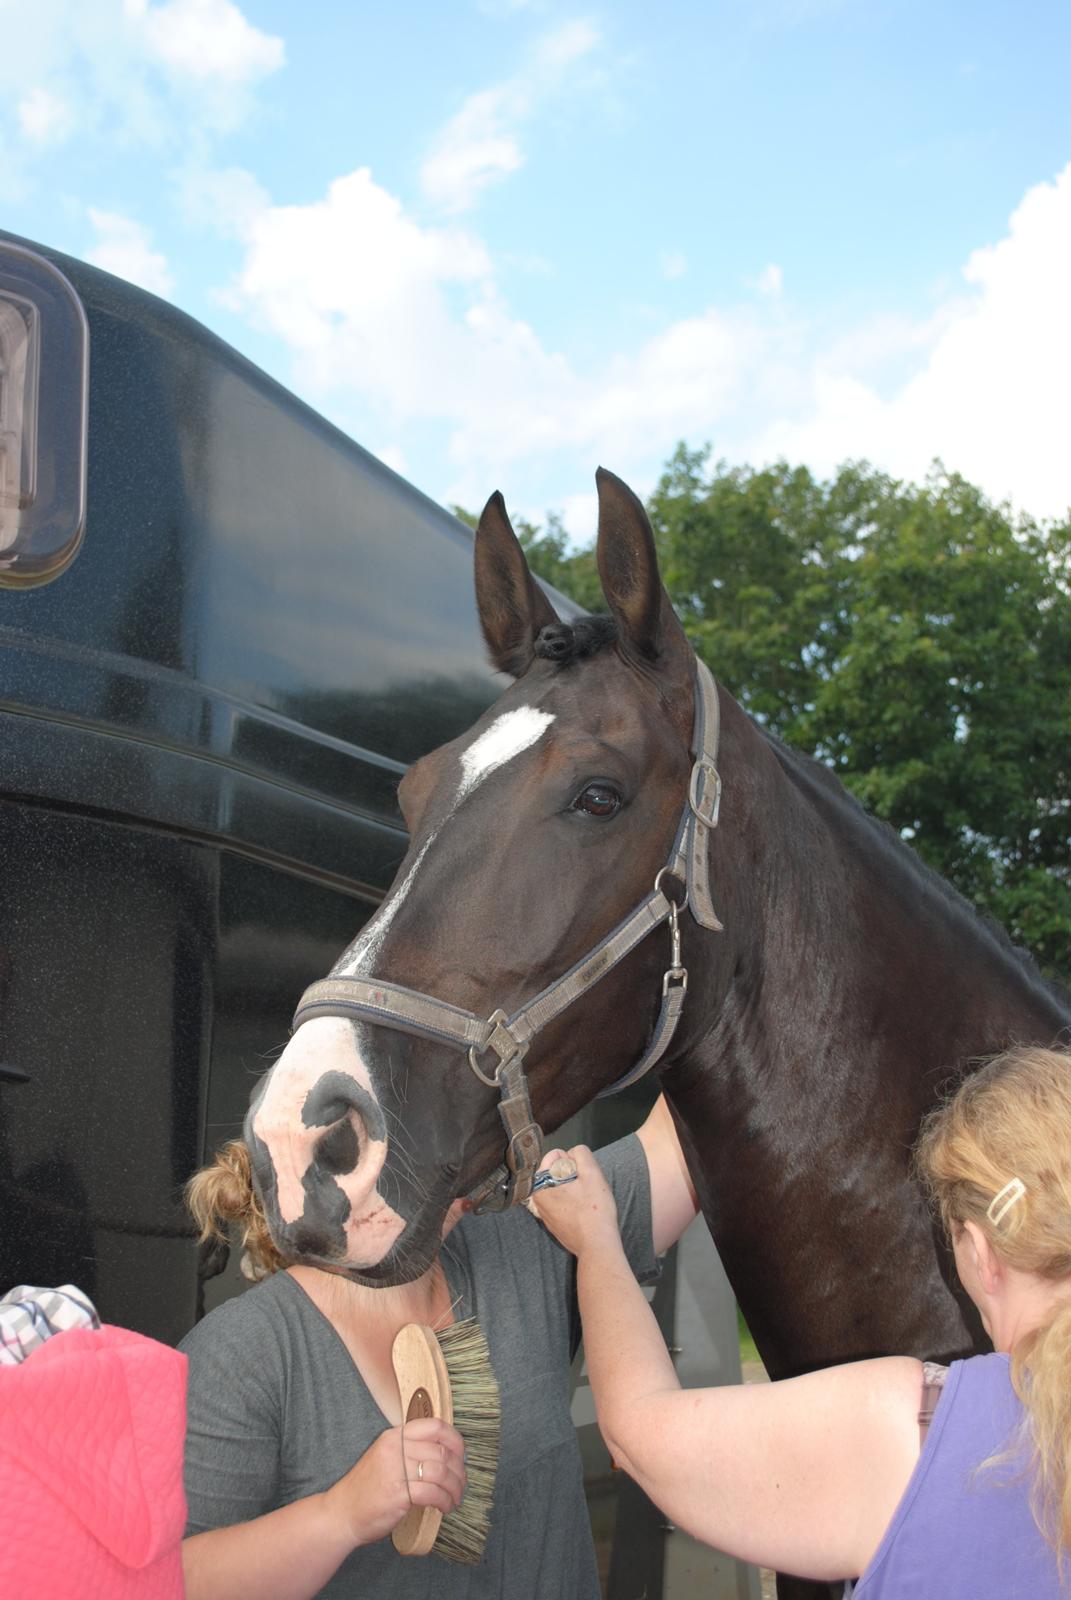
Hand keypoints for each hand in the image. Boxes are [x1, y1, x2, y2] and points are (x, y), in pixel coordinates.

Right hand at [324, 1416, 466, 1548]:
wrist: (342, 1512)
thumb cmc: (367, 1488)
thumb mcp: (386, 1457)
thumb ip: (411, 1450)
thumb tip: (447, 1453)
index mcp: (395, 1436)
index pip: (435, 1426)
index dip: (455, 1440)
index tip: (462, 1456)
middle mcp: (396, 1448)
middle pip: (442, 1451)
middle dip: (458, 1471)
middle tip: (460, 1484)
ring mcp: (396, 1470)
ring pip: (441, 1472)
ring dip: (454, 1488)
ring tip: (454, 1498)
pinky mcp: (398, 1493)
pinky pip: (432, 1493)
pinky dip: (444, 1501)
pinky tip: (444, 1507)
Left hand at [527, 1145, 621, 1258]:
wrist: (597, 1244)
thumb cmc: (594, 1211)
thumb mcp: (592, 1172)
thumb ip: (581, 1154)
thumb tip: (573, 1153)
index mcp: (540, 1185)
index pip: (555, 1156)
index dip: (573, 1161)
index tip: (581, 1176)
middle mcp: (537, 1199)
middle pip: (557, 1171)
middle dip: (573, 1174)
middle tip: (585, 1188)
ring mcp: (545, 1213)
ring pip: (561, 1187)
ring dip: (574, 1188)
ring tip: (585, 1200)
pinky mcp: (554, 1224)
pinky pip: (563, 1203)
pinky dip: (573, 1203)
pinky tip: (584, 1211)